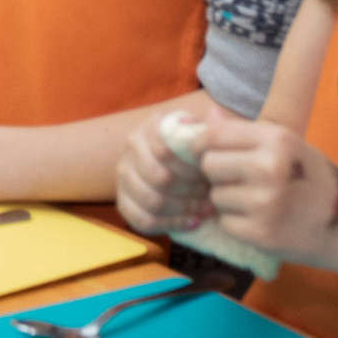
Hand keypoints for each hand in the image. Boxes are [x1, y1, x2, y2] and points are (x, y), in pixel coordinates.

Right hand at [118, 112, 214, 234]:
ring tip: (204, 209)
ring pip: (151, 200)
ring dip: (183, 208)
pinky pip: (143, 220)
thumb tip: (214, 113)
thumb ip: (210, 127)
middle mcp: (131, 147)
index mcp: (151, 126)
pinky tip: (192, 223)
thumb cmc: (195, 151)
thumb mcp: (203, 136)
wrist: (175, 166)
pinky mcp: (123, 202)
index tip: (210, 175)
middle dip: (189, 190)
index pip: (165, 151)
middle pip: (159, 178)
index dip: (190, 168)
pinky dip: (171, 224)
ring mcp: (124, 175)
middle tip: (210, 196)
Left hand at [196, 113, 337, 264]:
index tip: (206, 152)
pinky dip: (237, 224)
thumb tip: (206, 116)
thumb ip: (244, 132)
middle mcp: (270, 167)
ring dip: (229, 200)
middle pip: (210, 164)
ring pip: (216, 195)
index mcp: (277, 139)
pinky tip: (262, 220)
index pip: (214, 135)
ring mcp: (265, 203)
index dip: (203, 145)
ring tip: (258, 201)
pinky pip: (226, 222)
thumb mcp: (285, 145)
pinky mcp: (260, 233)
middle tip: (242, 180)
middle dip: (219, 174)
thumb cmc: (311, 178)